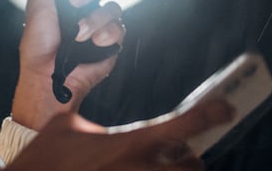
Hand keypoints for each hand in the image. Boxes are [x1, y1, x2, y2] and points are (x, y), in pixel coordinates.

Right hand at [6, 98, 235, 170]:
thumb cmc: (45, 158)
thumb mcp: (67, 126)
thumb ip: (96, 124)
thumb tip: (107, 122)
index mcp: (125, 144)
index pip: (179, 126)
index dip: (208, 114)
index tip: (225, 107)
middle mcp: (136, 170)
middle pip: (191, 168)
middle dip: (192, 160)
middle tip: (186, 154)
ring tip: (165, 165)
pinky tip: (134, 170)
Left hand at [11, 0, 125, 129]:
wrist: (51, 75)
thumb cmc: (39, 42)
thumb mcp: (38, 2)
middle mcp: (86, 5)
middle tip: (74, 0)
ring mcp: (100, 22)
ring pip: (113, 5)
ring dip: (95, 19)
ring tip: (79, 33)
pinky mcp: (112, 40)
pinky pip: (120, 27)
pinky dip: (105, 35)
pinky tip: (92, 43)